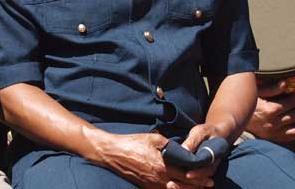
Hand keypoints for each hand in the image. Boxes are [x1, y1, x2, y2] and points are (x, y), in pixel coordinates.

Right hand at [90, 131, 210, 188]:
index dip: (200, 177)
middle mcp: (160, 179)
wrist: (112, 153)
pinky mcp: (146, 186)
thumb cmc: (132, 143)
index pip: (187, 175)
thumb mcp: (153, 139)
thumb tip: (182, 150)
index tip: (210, 177)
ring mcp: (152, 185)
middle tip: (209, 185)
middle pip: (184, 186)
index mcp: (163, 166)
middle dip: (198, 186)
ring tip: (197, 188)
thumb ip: (170, 145)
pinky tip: (178, 187)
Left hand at [176, 123, 224, 186]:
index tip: (187, 175)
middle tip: (172, 184)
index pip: (206, 169)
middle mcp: (210, 168)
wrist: (217, 135)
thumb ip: (193, 141)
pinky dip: (183, 183)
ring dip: (183, 185)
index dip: (197, 173)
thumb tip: (184, 149)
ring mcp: (205, 171)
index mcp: (213, 158)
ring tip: (170, 185)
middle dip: (187, 183)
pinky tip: (170, 183)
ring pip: (196, 182)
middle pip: (200, 180)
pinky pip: (192, 180)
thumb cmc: (207, 132)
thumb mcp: (200, 132)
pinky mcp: (199, 172)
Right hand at [247, 80, 294, 143]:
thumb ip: (271, 89)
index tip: (294, 92)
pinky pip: (291, 135)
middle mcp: (274, 122)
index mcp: (270, 109)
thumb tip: (285, 83)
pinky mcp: (274, 138)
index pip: (291, 102)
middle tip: (294, 101)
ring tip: (293, 110)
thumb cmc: (244, 103)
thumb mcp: (255, 93)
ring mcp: (275, 132)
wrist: (234, 118)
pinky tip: (293, 122)